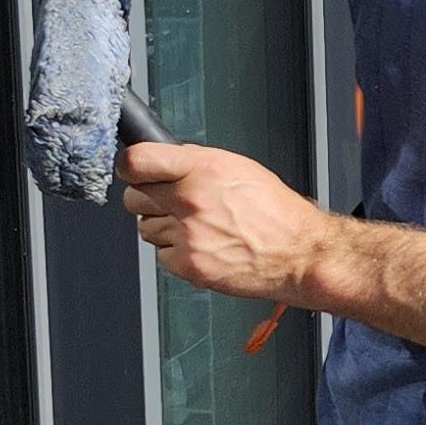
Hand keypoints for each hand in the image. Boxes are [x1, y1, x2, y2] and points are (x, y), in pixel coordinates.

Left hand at [117, 141, 331, 300]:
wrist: (296, 251)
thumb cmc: (274, 210)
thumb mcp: (238, 168)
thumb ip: (196, 163)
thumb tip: (164, 160)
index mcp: (203, 168)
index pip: (137, 162)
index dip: (129, 166)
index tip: (131, 169)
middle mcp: (191, 199)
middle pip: (133, 197)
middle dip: (149, 198)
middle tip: (172, 201)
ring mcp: (188, 235)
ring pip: (146, 228)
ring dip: (164, 227)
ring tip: (198, 227)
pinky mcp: (188, 264)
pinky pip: (162, 255)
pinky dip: (177, 252)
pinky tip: (204, 246)